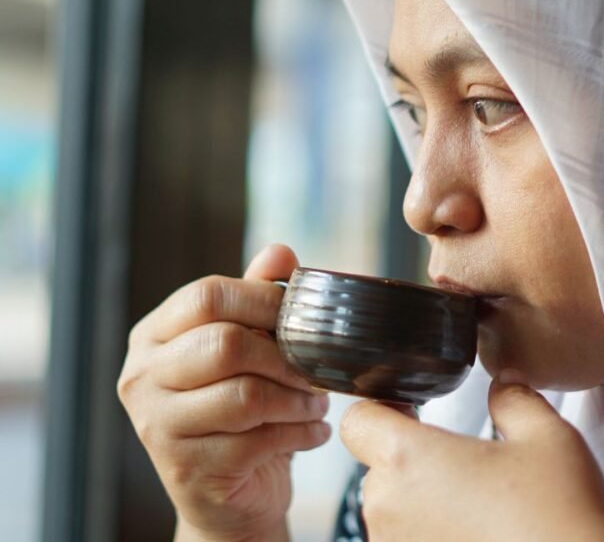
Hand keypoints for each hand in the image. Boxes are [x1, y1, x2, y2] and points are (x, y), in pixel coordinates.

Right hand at [118, 244, 330, 541]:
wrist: (227, 494)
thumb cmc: (240, 411)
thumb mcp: (249, 350)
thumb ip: (257, 300)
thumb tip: (280, 252)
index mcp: (154, 335)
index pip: (206, 295)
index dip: (264, 299)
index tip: (303, 315)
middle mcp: (142, 377)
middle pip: (225, 344)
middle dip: (286, 356)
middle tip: (317, 370)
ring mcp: (157, 426)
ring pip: (244, 396)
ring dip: (298, 399)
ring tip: (317, 403)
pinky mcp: (185, 469)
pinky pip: (257, 441)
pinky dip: (300, 434)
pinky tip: (314, 432)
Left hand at [339, 376, 603, 540]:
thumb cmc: (556, 515)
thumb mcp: (546, 437)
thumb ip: (515, 400)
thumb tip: (504, 383)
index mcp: (409, 459)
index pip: (358, 421)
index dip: (381, 408)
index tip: (411, 409)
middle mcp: (388, 509)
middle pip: (378, 468)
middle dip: (413, 460)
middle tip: (466, 463)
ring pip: (393, 512)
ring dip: (423, 504)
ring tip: (479, 507)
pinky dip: (434, 537)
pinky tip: (479, 535)